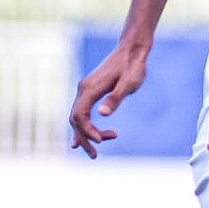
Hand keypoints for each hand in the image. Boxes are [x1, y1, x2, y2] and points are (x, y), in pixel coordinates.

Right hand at [69, 39, 150, 157]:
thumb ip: (115, 99)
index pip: (80, 115)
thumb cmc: (133, 67)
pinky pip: (83, 112)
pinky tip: (90, 138)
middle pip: (75, 119)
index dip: (87, 131)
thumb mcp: (129, 84)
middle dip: (84, 139)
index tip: (102, 140)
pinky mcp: (91, 91)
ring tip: (96, 152)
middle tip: (95, 156)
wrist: (132, 50)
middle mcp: (84, 89)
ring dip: (86, 135)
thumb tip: (103, 114)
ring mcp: (86, 90)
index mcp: (90, 89)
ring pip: (79, 117)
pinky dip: (85, 126)